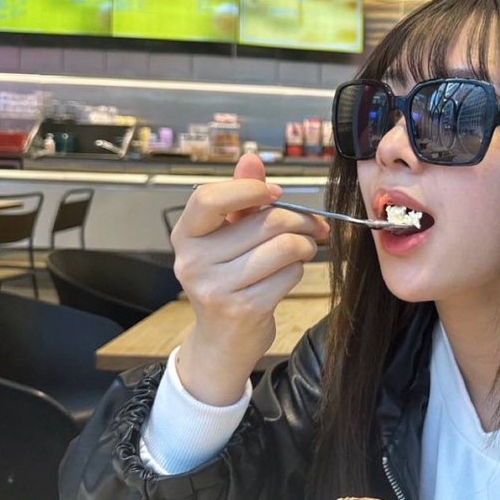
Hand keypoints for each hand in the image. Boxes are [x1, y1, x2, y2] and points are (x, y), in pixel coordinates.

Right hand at [170, 154, 328, 403]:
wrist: (221, 341)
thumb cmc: (227, 279)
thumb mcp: (226, 236)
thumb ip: (239, 197)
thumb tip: (251, 159)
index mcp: (184, 236)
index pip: (208, 198)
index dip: (249, 189)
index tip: (275, 194)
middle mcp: (192, 261)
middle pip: (265, 222)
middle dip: (301, 220)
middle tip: (315, 225)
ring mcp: (215, 288)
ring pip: (284, 247)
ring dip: (304, 245)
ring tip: (303, 249)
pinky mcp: (243, 309)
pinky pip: (289, 274)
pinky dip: (298, 271)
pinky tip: (288, 275)